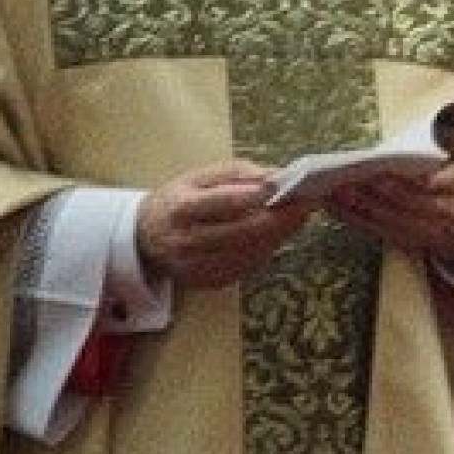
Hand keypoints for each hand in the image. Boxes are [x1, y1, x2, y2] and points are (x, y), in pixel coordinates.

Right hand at [136, 161, 312, 289]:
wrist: (145, 237)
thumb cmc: (179, 199)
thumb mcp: (198, 176)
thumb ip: (237, 172)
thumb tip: (275, 176)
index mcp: (181, 209)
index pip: (224, 203)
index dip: (259, 195)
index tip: (289, 186)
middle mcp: (187, 241)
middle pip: (245, 231)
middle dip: (282, 218)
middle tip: (308, 204)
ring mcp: (197, 266)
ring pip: (252, 252)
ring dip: (280, 235)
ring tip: (299, 217)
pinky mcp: (208, 281)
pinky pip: (248, 266)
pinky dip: (267, 249)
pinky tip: (276, 234)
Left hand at [321, 154, 453, 267]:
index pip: (445, 184)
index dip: (422, 180)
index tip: (398, 170)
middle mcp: (450, 212)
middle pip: (413, 203)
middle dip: (382, 191)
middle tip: (355, 175)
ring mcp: (427, 231)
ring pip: (391, 219)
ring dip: (361, 205)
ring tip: (335, 187)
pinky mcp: (407, 241)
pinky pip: (377, 231)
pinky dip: (353, 219)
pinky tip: (331, 204)